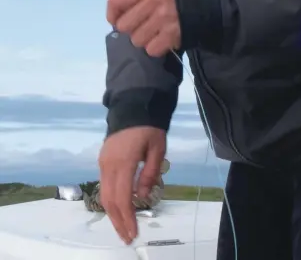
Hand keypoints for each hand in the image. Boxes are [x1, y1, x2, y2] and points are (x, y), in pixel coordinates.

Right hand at [98, 126, 166, 243]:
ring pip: (104, 194)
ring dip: (112, 213)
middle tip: (127, 236)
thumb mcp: (157, 148)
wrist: (134, 105)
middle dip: (118, 221)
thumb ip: (150, 173)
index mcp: (124, 162)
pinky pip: (104, 184)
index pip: (123, 198)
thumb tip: (142, 196)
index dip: (127, 218)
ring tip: (123, 227)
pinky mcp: (102, 159)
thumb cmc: (149, 127)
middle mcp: (109, 165)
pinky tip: (119, 207)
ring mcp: (103, 162)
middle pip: (109, 201)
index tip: (133, 232)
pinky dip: (110, 200)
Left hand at [107, 0, 180, 56]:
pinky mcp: (171, 35)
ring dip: (145, 40)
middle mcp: (153, 2)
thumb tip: (113, 18)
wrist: (203, 5)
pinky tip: (164, 39)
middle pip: (123, 26)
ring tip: (155, 32)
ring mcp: (162, 19)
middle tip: (143, 26)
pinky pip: (151, 49)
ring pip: (136, 40)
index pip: (115, 1)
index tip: (117, 20)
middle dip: (132, 29)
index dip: (112, 14)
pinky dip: (156, 47)